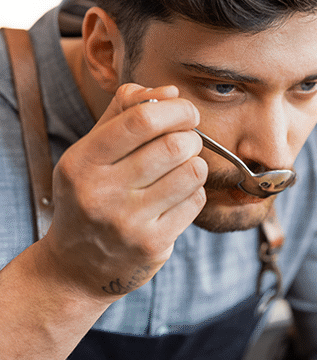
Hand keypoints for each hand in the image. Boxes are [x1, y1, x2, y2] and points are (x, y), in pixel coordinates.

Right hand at [40, 83, 206, 299]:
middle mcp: (102, 192)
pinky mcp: (153, 244)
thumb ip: (125, 113)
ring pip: (192, 172)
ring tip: (181, 170)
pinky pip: (196, 201)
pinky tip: (175, 198)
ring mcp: (128, 222)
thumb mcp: (92, 151)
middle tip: (187, 143)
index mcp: (83, 162)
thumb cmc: (92, 195)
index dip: (176, 110)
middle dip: (191, 138)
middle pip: (174, 145)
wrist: (76, 266)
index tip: (187, 112)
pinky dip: (193, 193)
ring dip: (196, 165)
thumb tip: (170, 93)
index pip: (142, 119)